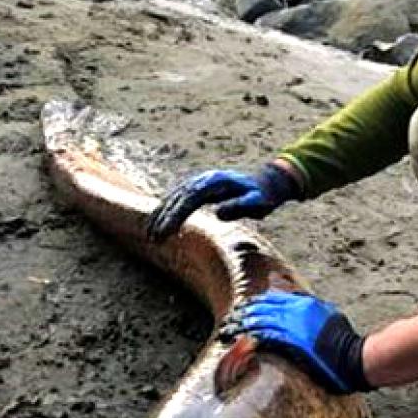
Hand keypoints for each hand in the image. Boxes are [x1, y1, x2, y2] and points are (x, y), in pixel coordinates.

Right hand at [145, 163, 297, 239]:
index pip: (189, 199)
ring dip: (161, 215)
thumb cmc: (262, 196)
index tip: (166, 232)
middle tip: (153, 238)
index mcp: (215, 182)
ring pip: (174, 197)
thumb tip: (219, 213)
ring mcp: (200, 182)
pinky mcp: (199, 188)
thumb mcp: (257, 202)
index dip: (175, 216)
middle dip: (163, 218)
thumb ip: (240, 206)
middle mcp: (204, 179)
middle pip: (177, 198)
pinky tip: (158, 222)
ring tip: (150, 235)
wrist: (266, 183)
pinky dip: (167, 210)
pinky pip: (178, 199)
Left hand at [224, 291, 371, 394]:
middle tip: (232, 317)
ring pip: (260, 319)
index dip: (257, 302)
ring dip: (243, 324)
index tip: (246, 308)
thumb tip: (302, 302)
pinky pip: (266, 335)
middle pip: (263, 306)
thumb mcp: (328, 315)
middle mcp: (297, 310)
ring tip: (230, 328)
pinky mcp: (291, 341)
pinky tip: (243, 339)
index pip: (274, 296)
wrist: (352, 357)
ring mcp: (293, 325)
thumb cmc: (344, 340)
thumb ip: (311, 307)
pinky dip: (252, 336)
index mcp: (305, 303)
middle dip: (245, 312)